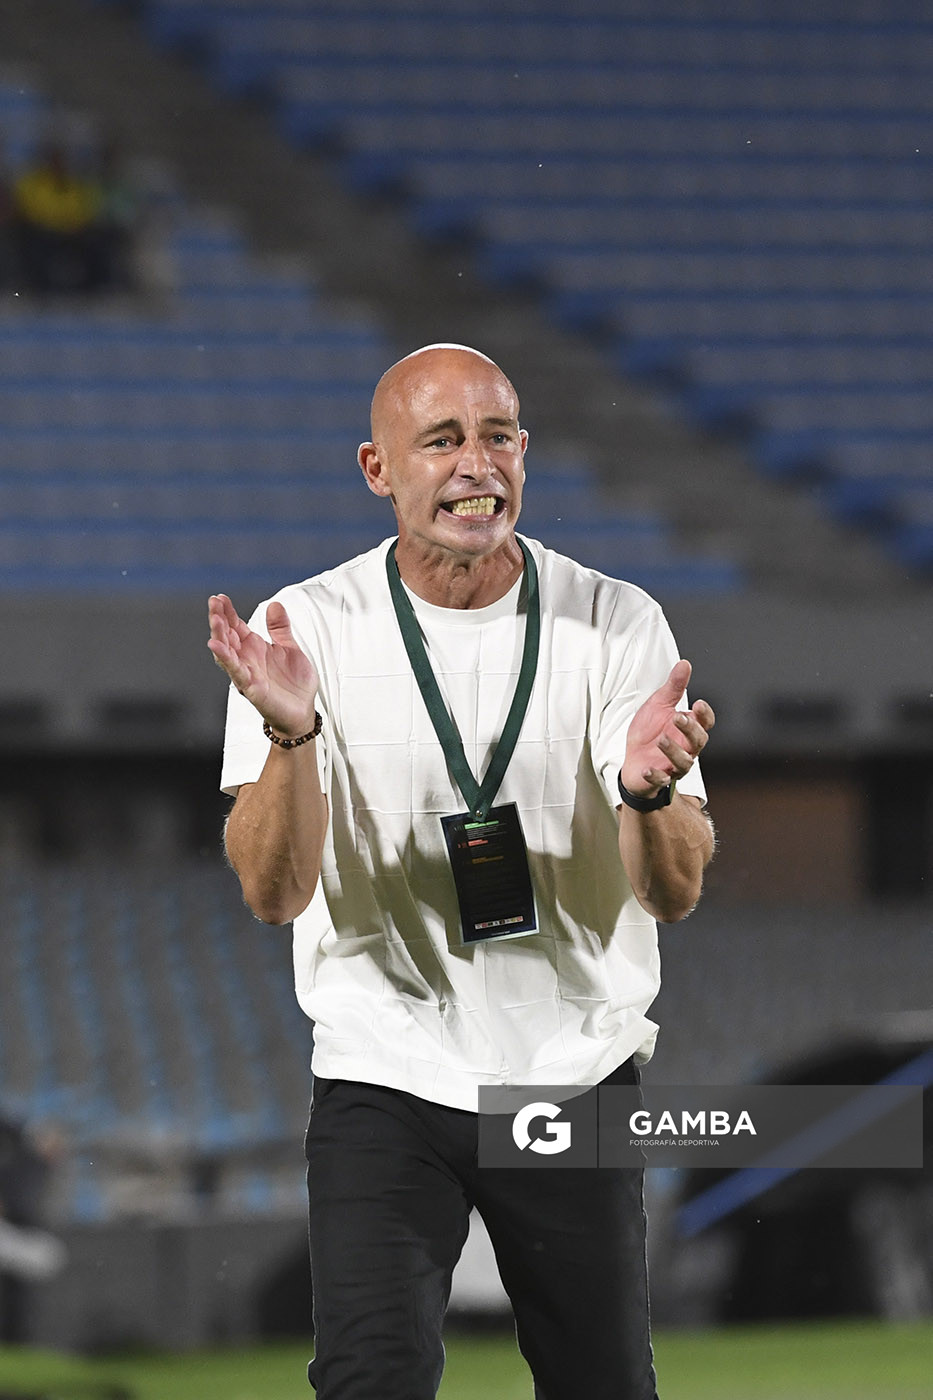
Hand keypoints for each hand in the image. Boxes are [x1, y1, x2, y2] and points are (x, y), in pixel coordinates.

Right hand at [208, 594, 319, 738]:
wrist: (303, 710)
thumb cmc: (294, 684)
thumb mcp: (290, 648)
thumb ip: (280, 628)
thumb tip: (274, 605)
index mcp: (254, 648)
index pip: (236, 626)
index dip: (228, 612)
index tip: (220, 597)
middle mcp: (247, 659)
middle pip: (227, 636)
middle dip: (219, 619)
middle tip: (214, 602)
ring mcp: (247, 673)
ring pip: (227, 653)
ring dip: (219, 636)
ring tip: (215, 619)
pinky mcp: (251, 688)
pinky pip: (235, 672)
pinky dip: (226, 659)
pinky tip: (216, 646)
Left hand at [620, 659, 713, 798]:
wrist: (633, 760)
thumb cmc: (649, 732)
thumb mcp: (659, 705)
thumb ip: (674, 687)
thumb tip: (684, 664)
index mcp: (688, 729)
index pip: (706, 723)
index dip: (705, 715)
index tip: (698, 704)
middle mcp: (686, 748)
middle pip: (698, 741)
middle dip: (690, 730)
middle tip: (678, 718)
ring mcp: (673, 765)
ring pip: (683, 762)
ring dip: (673, 751)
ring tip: (661, 740)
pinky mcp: (659, 778)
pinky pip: (661, 780)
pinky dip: (656, 776)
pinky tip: (649, 769)